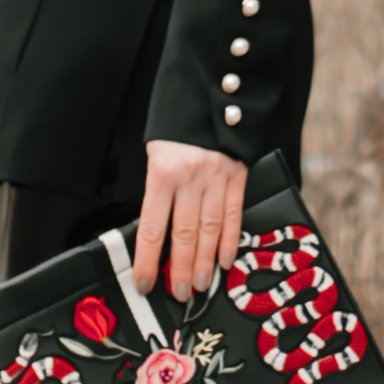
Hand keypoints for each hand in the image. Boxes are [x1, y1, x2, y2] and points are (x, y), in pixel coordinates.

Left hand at [132, 139, 248, 301]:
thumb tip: (156, 233)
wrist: (208, 89)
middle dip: (179, 268)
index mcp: (162, 173)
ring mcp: (217, 177)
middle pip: (183, 234)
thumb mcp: (156, 153)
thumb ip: (158, 190)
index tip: (144, 284)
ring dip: (203, 261)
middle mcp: (191, 178)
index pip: (151, 228)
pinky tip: (224, 260)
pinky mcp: (238, 174)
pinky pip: (233, 213)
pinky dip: (229, 239)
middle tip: (178, 294)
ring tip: (199, 285)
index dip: (147, 261)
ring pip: (209, 229)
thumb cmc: (174, 127)